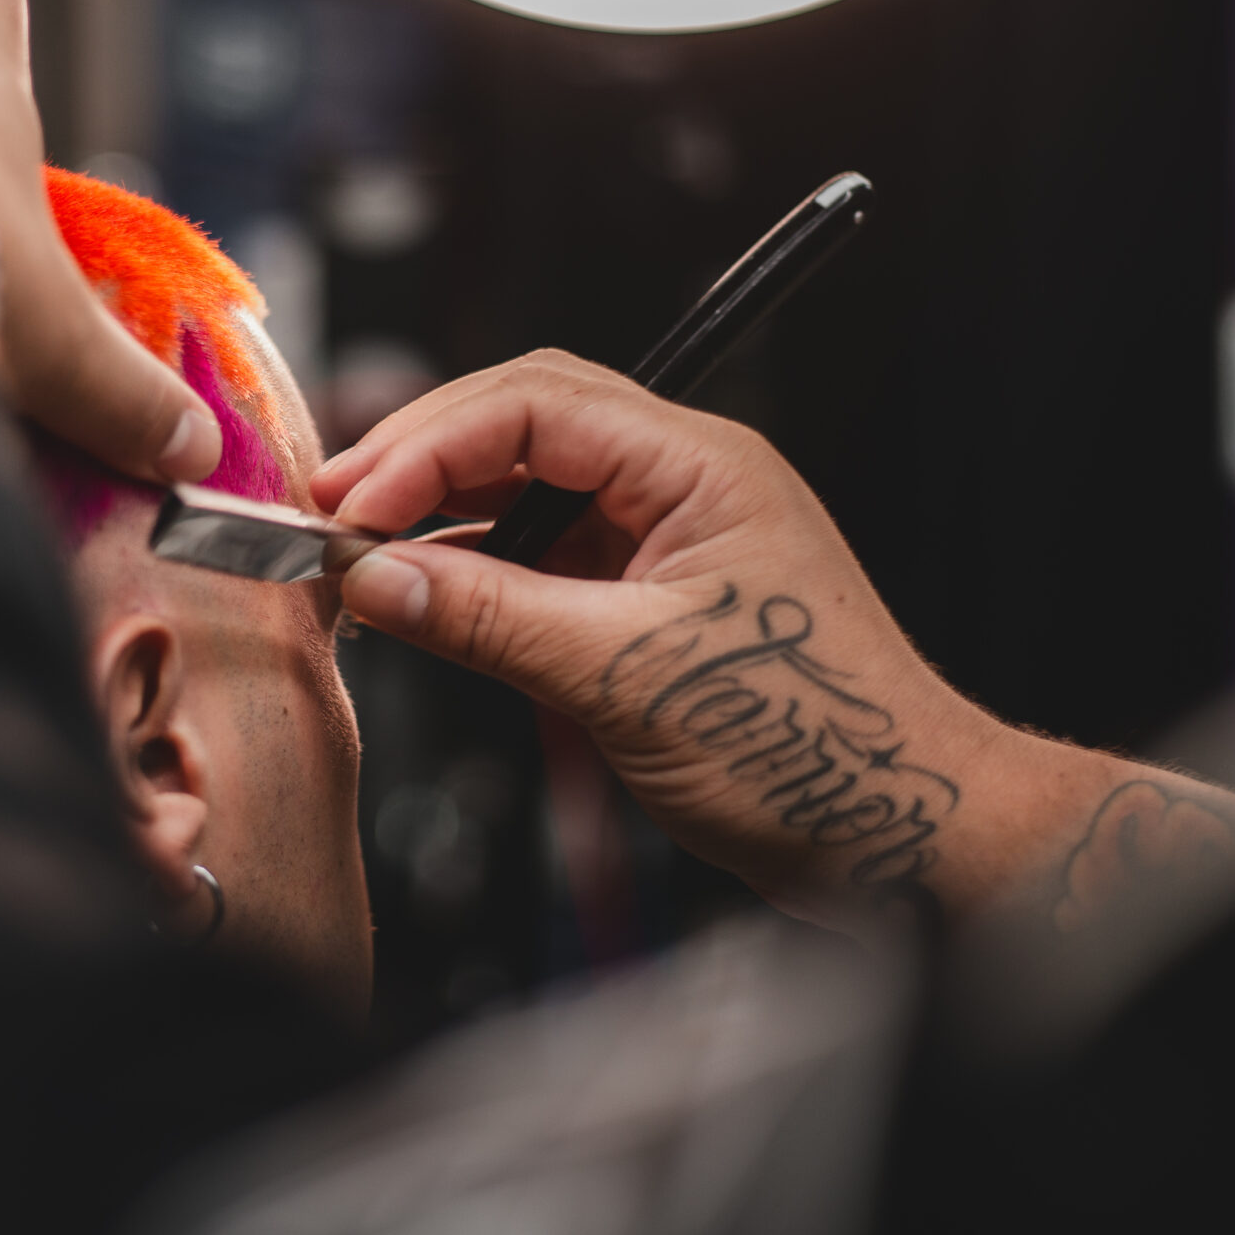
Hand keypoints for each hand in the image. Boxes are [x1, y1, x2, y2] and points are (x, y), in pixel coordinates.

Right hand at [312, 351, 1017, 929]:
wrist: (898, 829)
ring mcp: (664, 536)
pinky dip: (475, 567)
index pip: (535, 404)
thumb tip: (378, 579)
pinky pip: (541, 553)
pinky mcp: (647, 593)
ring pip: (527, 485)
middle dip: (422, 457)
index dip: (429, 444)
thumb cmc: (815, 749)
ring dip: (442, 511)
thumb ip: (491, 619)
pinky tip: (424, 594)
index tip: (357, 505)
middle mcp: (682, 482)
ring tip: (364, 553)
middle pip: (523, 422)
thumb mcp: (629, 678)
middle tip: (337, 510)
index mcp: (700, 465)